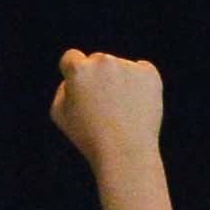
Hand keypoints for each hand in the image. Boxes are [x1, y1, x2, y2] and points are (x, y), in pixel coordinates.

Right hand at [50, 48, 165, 163]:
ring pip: (120, 68)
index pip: (71, 58)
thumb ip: (63, 89)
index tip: (80, 87)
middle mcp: (103, 62)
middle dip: (98, 77)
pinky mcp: (149, 74)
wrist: (125, 152)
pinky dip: (140, 85)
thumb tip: (74, 77)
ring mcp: (128, 66)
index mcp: (78, 70)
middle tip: (103, 108)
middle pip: (97, 61)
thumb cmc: (89, 137)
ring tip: (121, 113)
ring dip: (119, 82)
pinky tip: (135, 106)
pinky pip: (141, 72)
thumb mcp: (60, 115)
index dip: (74, 73)